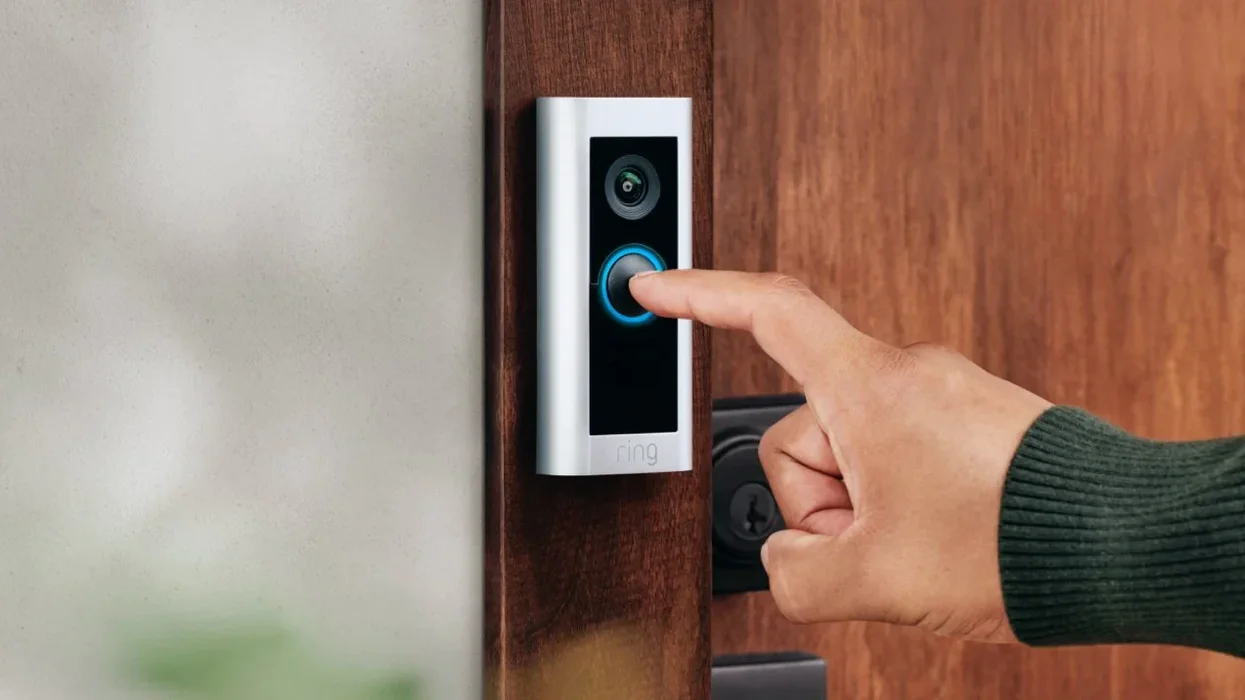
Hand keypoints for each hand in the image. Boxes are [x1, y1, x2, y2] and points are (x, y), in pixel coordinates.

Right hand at [629, 270, 1050, 642]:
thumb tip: (789, 562)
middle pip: (804, 431)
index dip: (698, 296)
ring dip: (868, 511)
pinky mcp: (970, 419)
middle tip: (878, 544)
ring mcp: (942, 395)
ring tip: (923, 544)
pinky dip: (904, 502)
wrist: (1121, 543)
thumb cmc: (1015, 541)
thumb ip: (795, 575)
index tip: (653, 287)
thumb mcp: (875, 579)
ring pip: (854, 454)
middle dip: (823, 502)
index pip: (767, 312)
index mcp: (868, 387)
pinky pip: (901, 456)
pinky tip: (945, 535)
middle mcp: (905, 373)